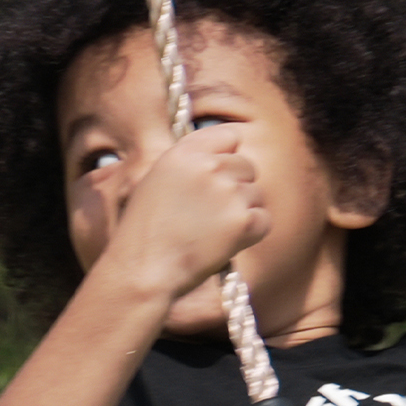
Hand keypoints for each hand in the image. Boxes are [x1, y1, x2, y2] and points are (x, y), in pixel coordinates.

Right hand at [105, 125, 270, 303]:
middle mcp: (208, 167)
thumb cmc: (144, 233)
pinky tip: (221, 244)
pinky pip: (263, 220)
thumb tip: (224, 158)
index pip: (229, 135)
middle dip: (235, 186)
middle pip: (246, 165)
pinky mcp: (243, 220)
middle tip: (206, 214)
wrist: (142, 270)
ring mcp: (228, 193)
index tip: (213, 176)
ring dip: (241, 212)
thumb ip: (188, 164)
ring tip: (208, 232)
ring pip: (257, 194)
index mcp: (183, 154)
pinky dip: (249, 234)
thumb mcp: (153, 183)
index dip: (225, 155)